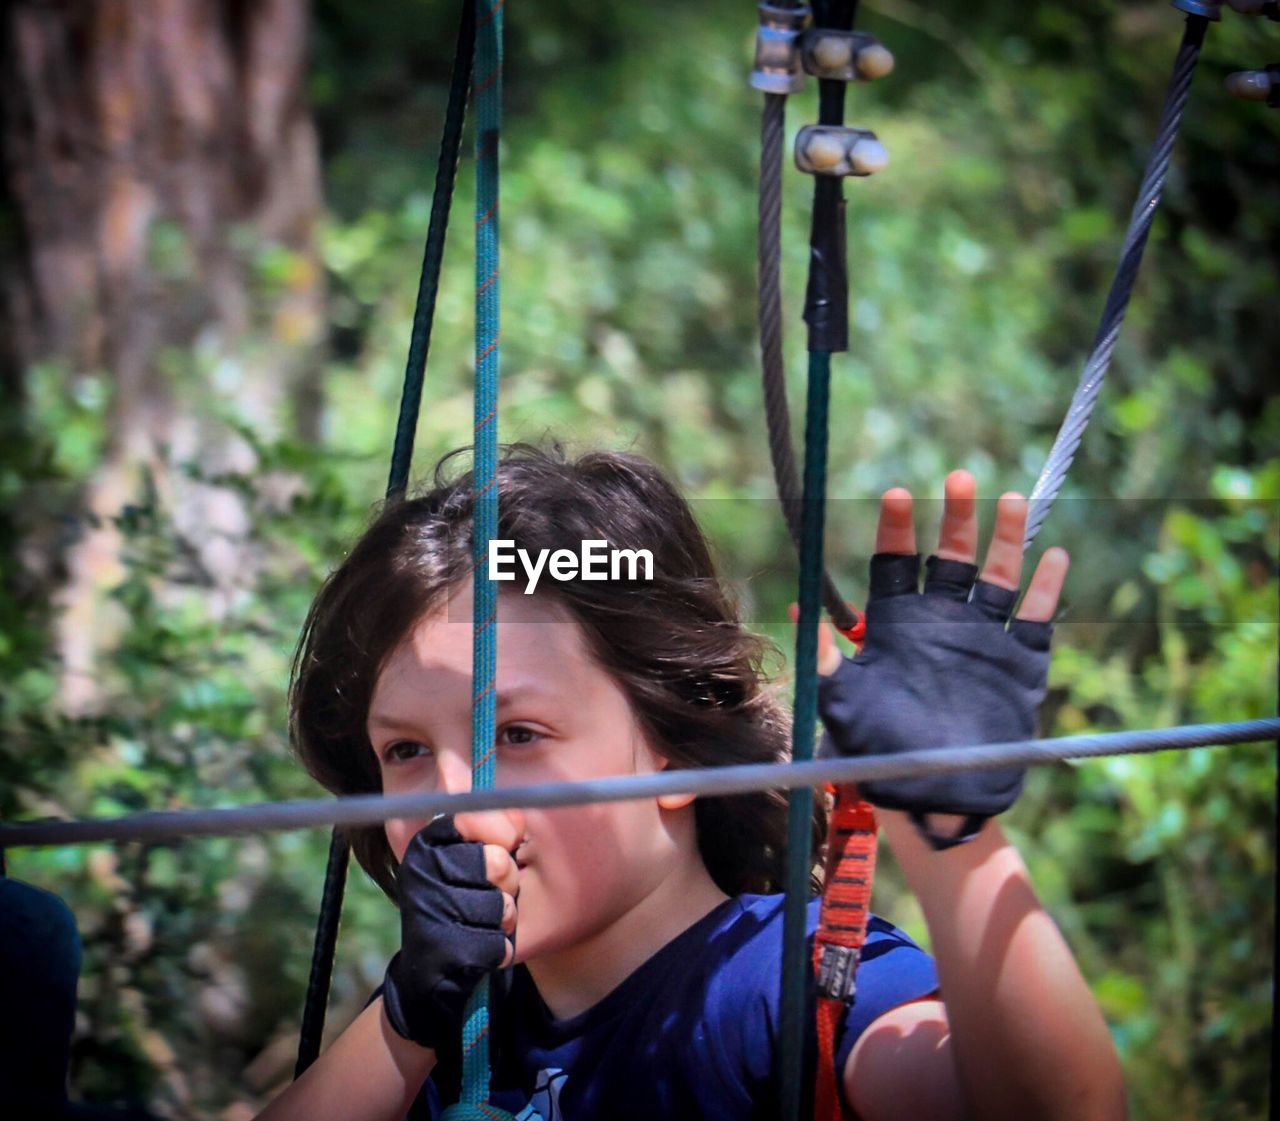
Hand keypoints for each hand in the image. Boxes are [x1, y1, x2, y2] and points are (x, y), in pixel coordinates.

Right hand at [381, 810, 521, 1049]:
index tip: (507, 843)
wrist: (433, 974)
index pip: (475, 816)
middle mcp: (419, 873)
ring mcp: (426, 912)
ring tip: (485, 921)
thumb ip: (496, 828)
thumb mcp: (476, 859)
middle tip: (495, 890)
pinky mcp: (439, 951)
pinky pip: (498, 943)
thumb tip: (515, 814)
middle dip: (509, 881)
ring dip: (504, 918)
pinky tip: (480, 949)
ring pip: (501, 906)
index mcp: (427, 843)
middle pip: (498, 863)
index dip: (504, 832)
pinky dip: (499, 949)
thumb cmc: (465, 903)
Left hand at [811, 472, 1067, 841]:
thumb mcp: (842, 702)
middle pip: (950, 558)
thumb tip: (795, 610)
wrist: (931, 797)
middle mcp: (940, 623)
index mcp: (896, 625)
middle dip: (955, 519)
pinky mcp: (1018, 665)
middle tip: (958, 478)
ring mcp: (982, 640)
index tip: (896, 494)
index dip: (897, 529)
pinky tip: (1053, 557)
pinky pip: (1036, 620)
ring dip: (1005, 539)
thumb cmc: (877, 752)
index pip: (896, 563)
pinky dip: (1045, 589)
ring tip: (1009, 500)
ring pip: (997, 577)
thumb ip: (824, 657)